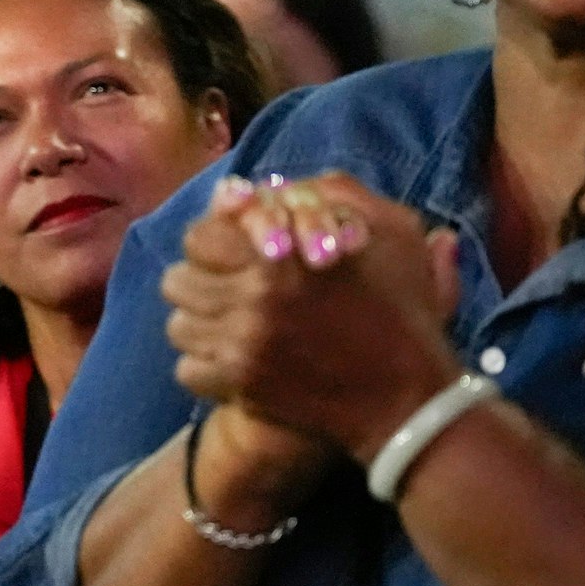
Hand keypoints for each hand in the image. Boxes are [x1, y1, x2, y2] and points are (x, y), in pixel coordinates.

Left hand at [162, 173, 462, 460]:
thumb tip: (276, 185)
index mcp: (282, 256)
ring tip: (226, 327)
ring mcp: (242, 347)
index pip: (199, 236)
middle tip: (222, 290)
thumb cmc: (402, 311)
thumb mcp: (390, 233)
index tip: (229, 251)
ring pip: (177, 327)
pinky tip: (234, 361)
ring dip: (200, 325)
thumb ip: (333, 195)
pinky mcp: (241, 388)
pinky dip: (206, 367)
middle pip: (177, 281)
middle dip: (199, 282)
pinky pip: (186, 371)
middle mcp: (253, 300)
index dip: (211, 240)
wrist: (407, 399)